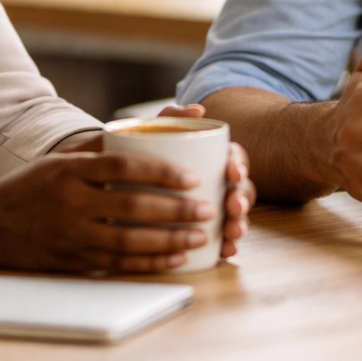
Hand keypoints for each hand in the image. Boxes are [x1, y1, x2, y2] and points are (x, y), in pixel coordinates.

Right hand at [0, 152, 215, 272]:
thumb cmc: (30, 187)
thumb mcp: (58, 159)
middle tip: (207, 208)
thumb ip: (98, 147)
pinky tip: (175, 259)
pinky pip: (118, 265)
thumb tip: (146, 128)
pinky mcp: (73, 262)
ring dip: (169, 240)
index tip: (190, 176)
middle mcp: (71, 203)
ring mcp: (71, 236)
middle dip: (175, 209)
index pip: (122, 167)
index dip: (160, 171)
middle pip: (132, 206)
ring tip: (199, 235)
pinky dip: (150, 264)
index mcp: (69, 171)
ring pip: (129, 241)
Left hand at [157, 103, 255, 257]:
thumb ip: (171, 118)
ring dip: (240, 224)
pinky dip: (228, 245)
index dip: (239, 165)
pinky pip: (223, 238)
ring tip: (232, 233)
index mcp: (213, 158)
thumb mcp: (153, 136)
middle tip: (233, 208)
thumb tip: (198, 109)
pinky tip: (226, 252)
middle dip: (241, 200)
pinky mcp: (205, 229)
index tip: (232, 173)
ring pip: (235, 215)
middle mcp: (218, 182)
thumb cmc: (143, 157)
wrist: (120, 185)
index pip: (234, 158)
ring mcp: (214, 207)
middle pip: (239, 189)